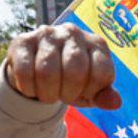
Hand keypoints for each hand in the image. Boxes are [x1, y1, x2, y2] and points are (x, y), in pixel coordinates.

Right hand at [4, 24, 121, 108]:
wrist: (40, 70)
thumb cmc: (75, 82)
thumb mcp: (92, 92)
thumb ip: (105, 97)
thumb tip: (115, 103)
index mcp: (97, 44)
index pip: (102, 72)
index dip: (92, 91)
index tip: (85, 93)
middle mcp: (74, 33)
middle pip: (74, 71)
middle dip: (69, 93)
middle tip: (64, 96)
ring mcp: (48, 33)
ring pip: (47, 72)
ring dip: (47, 94)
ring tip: (49, 94)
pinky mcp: (23, 40)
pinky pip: (24, 71)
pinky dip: (29, 89)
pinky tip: (32, 88)